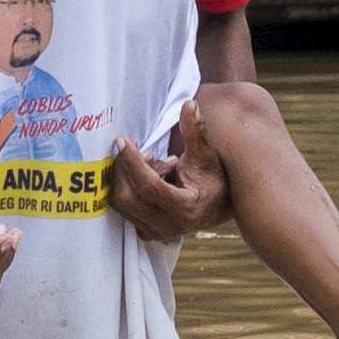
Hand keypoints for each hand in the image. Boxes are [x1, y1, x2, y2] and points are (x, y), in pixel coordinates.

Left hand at [106, 131, 230, 242]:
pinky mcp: (144, 231)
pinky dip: (128, 187)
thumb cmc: (213, 179)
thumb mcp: (205, 154)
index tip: (123, 141)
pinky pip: (124, 207)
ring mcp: (154, 233)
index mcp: (185, 209)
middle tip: (143, 150)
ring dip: (128, 177)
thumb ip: (195, 131)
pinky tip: (149, 175)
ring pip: (121, 202)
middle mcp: (167, 227)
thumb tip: (189, 105)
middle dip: (126, 168)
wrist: (217, 206)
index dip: (132, 162)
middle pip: (127, 196)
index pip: (148, 186)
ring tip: (153, 163)